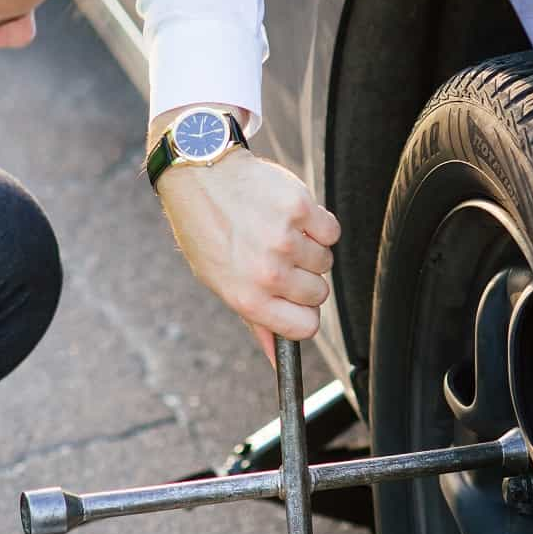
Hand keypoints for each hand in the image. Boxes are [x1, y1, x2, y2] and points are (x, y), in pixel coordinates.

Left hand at [154, 133, 340, 365]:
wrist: (201, 174)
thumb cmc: (207, 229)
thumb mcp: (220, 282)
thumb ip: (256, 321)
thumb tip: (277, 359)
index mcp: (248, 298)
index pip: (305, 327)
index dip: (303, 314)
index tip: (295, 301)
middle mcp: (268, 272)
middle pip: (319, 295)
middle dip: (304, 279)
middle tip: (278, 257)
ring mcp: (286, 240)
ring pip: (326, 262)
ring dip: (309, 249)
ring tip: (277, 232)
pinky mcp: (300, 209)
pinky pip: (331, 231)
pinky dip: (318, 225)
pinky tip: (290, 216)